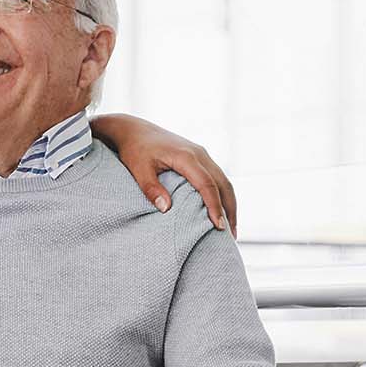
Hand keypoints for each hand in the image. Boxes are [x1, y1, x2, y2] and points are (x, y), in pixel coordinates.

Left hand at [90, 114, 237, 234]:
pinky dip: (222, 194)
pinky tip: (220, 210)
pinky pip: (217, 177)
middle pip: (223, 184)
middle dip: (229, 210)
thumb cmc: (135, 150)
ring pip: (223, 180)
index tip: (218, 227)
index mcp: (186, 156)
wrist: (135, 130)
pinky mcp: (200, 157)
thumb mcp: (138, 169)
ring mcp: (202, 154)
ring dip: (229, 203)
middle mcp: (199, 154)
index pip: (207, 184)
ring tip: (230, 229)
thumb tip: (166, 209)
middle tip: (230, 236)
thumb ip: (151, 188)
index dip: (214, 206)